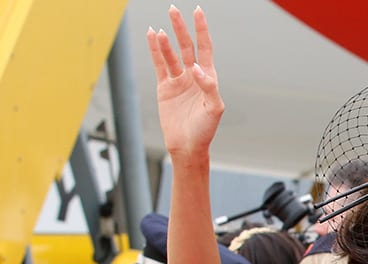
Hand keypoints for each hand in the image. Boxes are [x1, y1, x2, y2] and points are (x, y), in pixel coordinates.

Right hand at [146, 6, 223, 160]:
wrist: (187, 146)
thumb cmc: (205, 130)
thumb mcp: (214, 108)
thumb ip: (209, 87)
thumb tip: (196, 68)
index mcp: (208, 78)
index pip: (205, 48)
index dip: (202, 30)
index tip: (198, 11)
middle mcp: (193, 76)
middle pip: (186, 46)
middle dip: (181, 28)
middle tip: (173, 10)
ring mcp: (178, 80)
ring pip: (171, 55)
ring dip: (165, 42)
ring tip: (161, 31)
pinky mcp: (165, 87)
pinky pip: (159, 64)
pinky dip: (155, 50)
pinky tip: (152, 36)